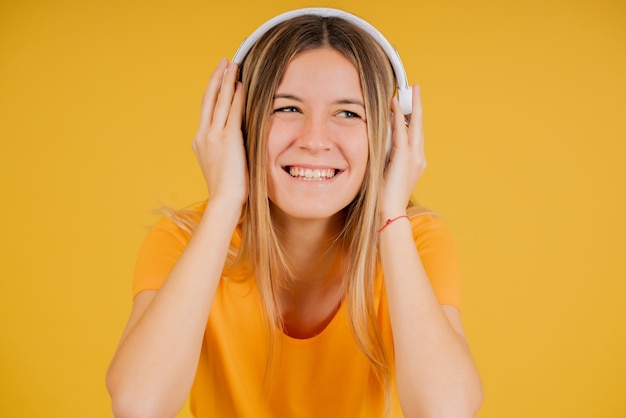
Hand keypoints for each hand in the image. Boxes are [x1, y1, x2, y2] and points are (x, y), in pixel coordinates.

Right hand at [192, 59, 247, 209]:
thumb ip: (226, 150)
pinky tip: (240, 84)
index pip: (207, 112)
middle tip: (223, 63)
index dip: (213, 93)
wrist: (225, 201)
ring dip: (225, 81)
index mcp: (200, 142)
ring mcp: (213, 136)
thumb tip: (237, 142)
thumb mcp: (223, 165)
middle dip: (216, 79)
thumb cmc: (228, 190)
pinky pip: (231, 111)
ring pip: (218, 101)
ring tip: (231, 65)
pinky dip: (235, 96)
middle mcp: (203, 135)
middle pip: (208, 100)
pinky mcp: (227, 139)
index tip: (220, 79)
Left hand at [381, 85, 425, 217]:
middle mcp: (418, 158)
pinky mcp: (403, 158)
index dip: (413, 117)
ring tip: (408, 91)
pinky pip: (402, 132)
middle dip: (416, 106)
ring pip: (413, 126)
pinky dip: (399, 117)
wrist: (389, 211)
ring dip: (411, 106)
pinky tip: (395, 104)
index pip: (415, 134)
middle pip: (418, 125)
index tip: (410, 103)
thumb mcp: (386, 171)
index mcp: (415, 162)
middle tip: (414, 89)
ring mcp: (414, 158)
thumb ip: (386, 155)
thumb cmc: (385, 196)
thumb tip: (379, 141)